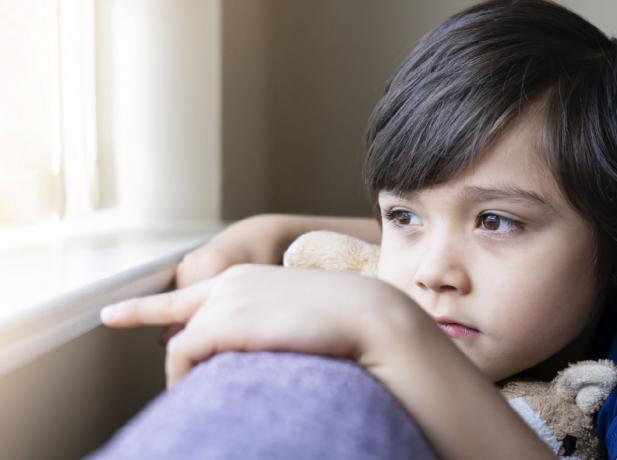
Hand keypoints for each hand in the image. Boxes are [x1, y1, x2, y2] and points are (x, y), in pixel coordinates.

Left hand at [101, 264, 413, 387]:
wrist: (368, 314)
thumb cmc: (346, 322)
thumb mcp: (298, 316)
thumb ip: (263, 326)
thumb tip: (251, 352)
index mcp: (248, 277)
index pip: (190, 291)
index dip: (148, 306)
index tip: (115, 313)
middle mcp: (229, 282)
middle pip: (178, 317)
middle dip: (153, 329)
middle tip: (137, 343)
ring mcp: (224, 299)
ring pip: (182, 343)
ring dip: (188, 373)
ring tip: (203, 394)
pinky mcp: (222, 321)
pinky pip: (184, 356)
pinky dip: (185, 378)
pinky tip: (201, 391)